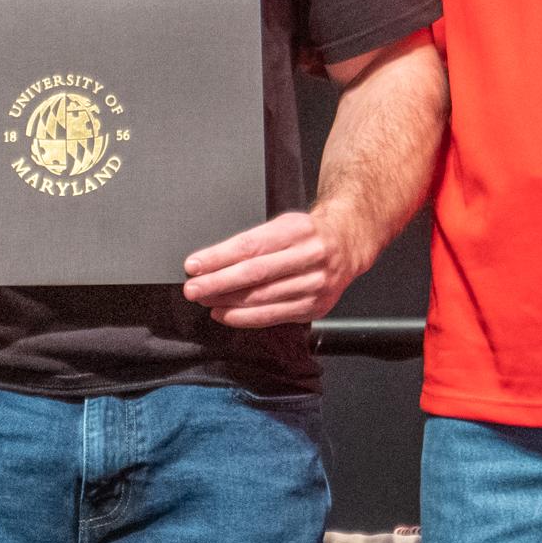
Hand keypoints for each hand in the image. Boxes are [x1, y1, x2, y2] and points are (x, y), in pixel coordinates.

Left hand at [181, 206, 365, 329]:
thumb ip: (252, 242)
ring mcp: (314, 284)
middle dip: (218, 283)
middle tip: (193, 288)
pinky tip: (225, 313)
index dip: (219, 257)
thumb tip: (210, 262)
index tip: (195, 265)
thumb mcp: (283, 225)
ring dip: (226, 301)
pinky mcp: (314, 306)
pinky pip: (272, 316)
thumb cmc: (309, 235)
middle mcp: (309, 257)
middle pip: (254, 274)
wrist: (348, 244)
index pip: (250, 246)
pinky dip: (244, 317)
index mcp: (297, 231)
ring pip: (262, 298)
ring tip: (205, 299)